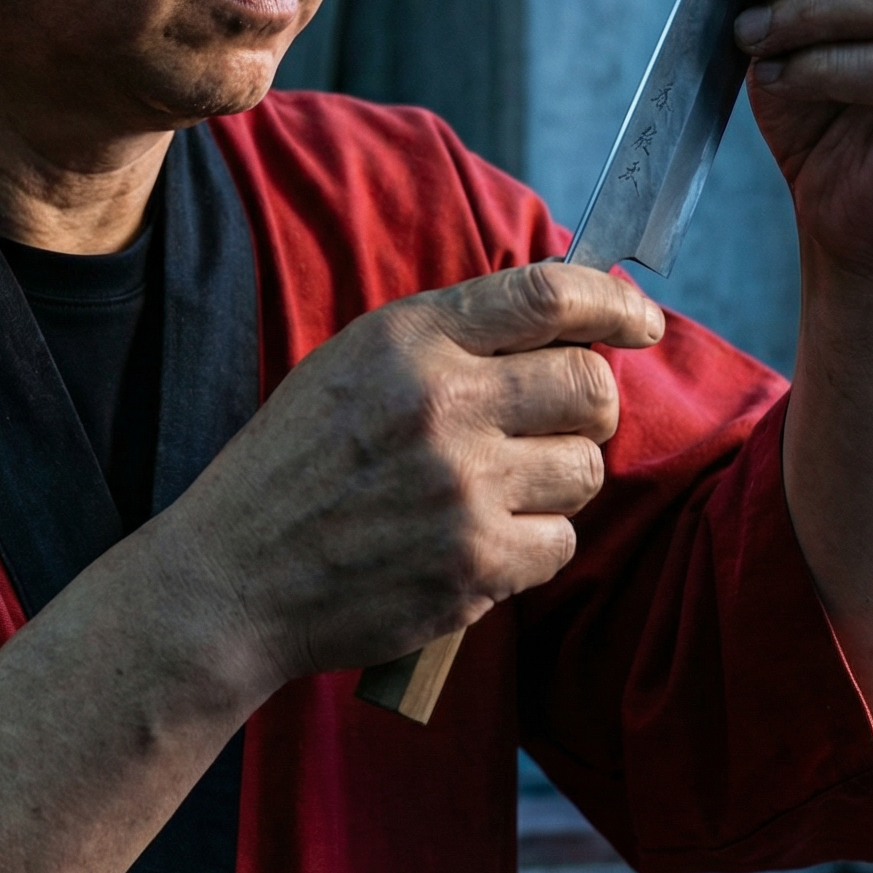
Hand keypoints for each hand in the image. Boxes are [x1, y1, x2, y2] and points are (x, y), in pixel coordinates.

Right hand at [149, 262, 662, 691]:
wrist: (232, 579)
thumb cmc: (296, 469)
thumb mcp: (352, 366)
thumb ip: (450, 339)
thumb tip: (564, 325)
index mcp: (409, 339)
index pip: (549, 294)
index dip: (614, 303)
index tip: (641, 321)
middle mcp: (441, 403)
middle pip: (591, 386)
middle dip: (590, 408)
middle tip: (556, 427)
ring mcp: (462, 486)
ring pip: (586, 469)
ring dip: (557, 483)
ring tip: (495, 492)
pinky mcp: (475, 564)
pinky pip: (561, 542)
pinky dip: (532, 547)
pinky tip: (477, 545)